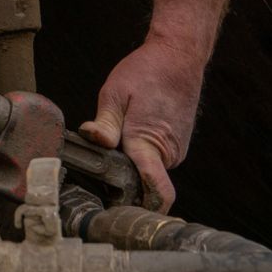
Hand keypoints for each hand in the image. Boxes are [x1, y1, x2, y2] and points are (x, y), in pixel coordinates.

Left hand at [77, 38, 205, 212]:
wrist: (178, 56)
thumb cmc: (146, 72)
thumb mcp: (114, 93)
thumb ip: (104, 124)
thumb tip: (93, 140)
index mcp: (150, 144)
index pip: (156, 192)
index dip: (141, 208)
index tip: (122, 215)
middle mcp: (168, 154)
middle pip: (140, 180)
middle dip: (121, 174)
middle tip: (104, 153)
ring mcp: (175, 150)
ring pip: (147, 167)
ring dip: (131, 158)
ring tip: (122, 131)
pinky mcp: (176, 145)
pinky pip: (154, 157)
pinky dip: (142, 149)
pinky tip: (133, 128)